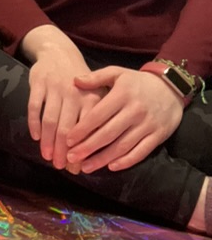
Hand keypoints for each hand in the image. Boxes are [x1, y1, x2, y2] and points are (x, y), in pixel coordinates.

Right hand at [27, 48, 105, 169]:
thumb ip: (95, 119)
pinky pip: (34, 107)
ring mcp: (55, 87)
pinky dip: (34, 123)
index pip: (87, 129)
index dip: (81, 149)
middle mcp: (73, 93)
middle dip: (62, 150)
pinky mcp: (38, 82)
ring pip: (50, 120)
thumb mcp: (94, 94)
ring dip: (48, 141)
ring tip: (46, 157)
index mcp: (91, 98)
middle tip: (59, 166)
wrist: (58, 52)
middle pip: (67, 128)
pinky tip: (36, 137)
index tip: (77, 167)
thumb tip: (93, 153)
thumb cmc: (80, 81)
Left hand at [66, 67, 183, 172]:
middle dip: (88, 147)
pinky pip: (141, 152)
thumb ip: (96, 77)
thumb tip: (75, 81)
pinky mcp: (159, 136)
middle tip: (71, 157)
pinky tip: (111, 167)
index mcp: (122, 95)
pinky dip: (126, 161)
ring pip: (122, 146)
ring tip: (86, 166)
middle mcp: (135, 111)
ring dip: (103, 159)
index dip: (82, 129)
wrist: (171, 87)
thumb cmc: (137, 81)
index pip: (98, 115)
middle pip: (108, 134)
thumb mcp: (117, 73)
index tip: (68, 140)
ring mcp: (148, 125)